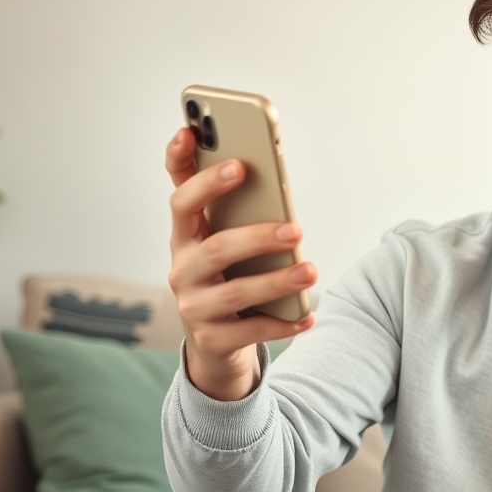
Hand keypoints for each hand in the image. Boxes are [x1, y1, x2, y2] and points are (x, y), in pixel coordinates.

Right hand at [165, 128, 316, 400]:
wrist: (215, 342)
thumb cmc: (229, 275)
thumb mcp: (226, 239)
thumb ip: (240, 207)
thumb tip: (266, 168)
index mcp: (185, 236)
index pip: (181, 199)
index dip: (193, 174)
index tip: (218, 149)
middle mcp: (182, 269)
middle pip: (215, 248)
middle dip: (256, 237)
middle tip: (295, 229)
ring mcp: (193, 307)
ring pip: (235, 292)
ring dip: (276, 281)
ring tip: (310, 271)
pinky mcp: (210, 340)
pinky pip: (250, 330)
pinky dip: (282, 323)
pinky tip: (308, 315)